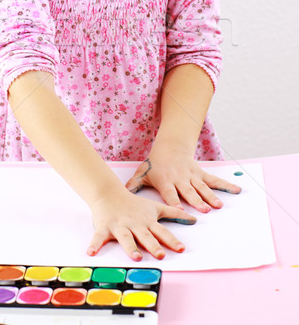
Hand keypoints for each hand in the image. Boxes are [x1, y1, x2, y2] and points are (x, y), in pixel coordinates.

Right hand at [86, 187, 195, 260]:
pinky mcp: (105, 228)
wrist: (109, 193)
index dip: (171, 240)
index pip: (161, 232)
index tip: (180, 249)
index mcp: (146, 222)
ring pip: (126, 239)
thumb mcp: (155, 207)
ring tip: (135, 257)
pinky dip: (94, 245)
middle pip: (145, 237)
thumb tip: (194, 219)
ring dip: (131, 247)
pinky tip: (91, 253)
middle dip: (153, 245)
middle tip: (160, 254)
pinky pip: (99, 238)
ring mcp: (120, 227)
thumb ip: (174, 214)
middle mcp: (135, 225)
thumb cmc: (134, 204)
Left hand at [125, 150, 241, 212]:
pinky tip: (237, 190)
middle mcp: (180, 179)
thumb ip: (135, 185)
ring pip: (202, 187)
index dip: (175, 202)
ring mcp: (192, 176)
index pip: (170, 193)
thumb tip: (122, 194)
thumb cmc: (155, 164)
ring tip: (218, 205)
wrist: (170, 147)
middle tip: (204, 210)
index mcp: (166, 181)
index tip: (181, 211)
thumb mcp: (143, 172)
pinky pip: (214, 180)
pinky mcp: (200, 174)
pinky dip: (226, 185)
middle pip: (189, 192)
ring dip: (210, 196)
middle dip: (196, 201)